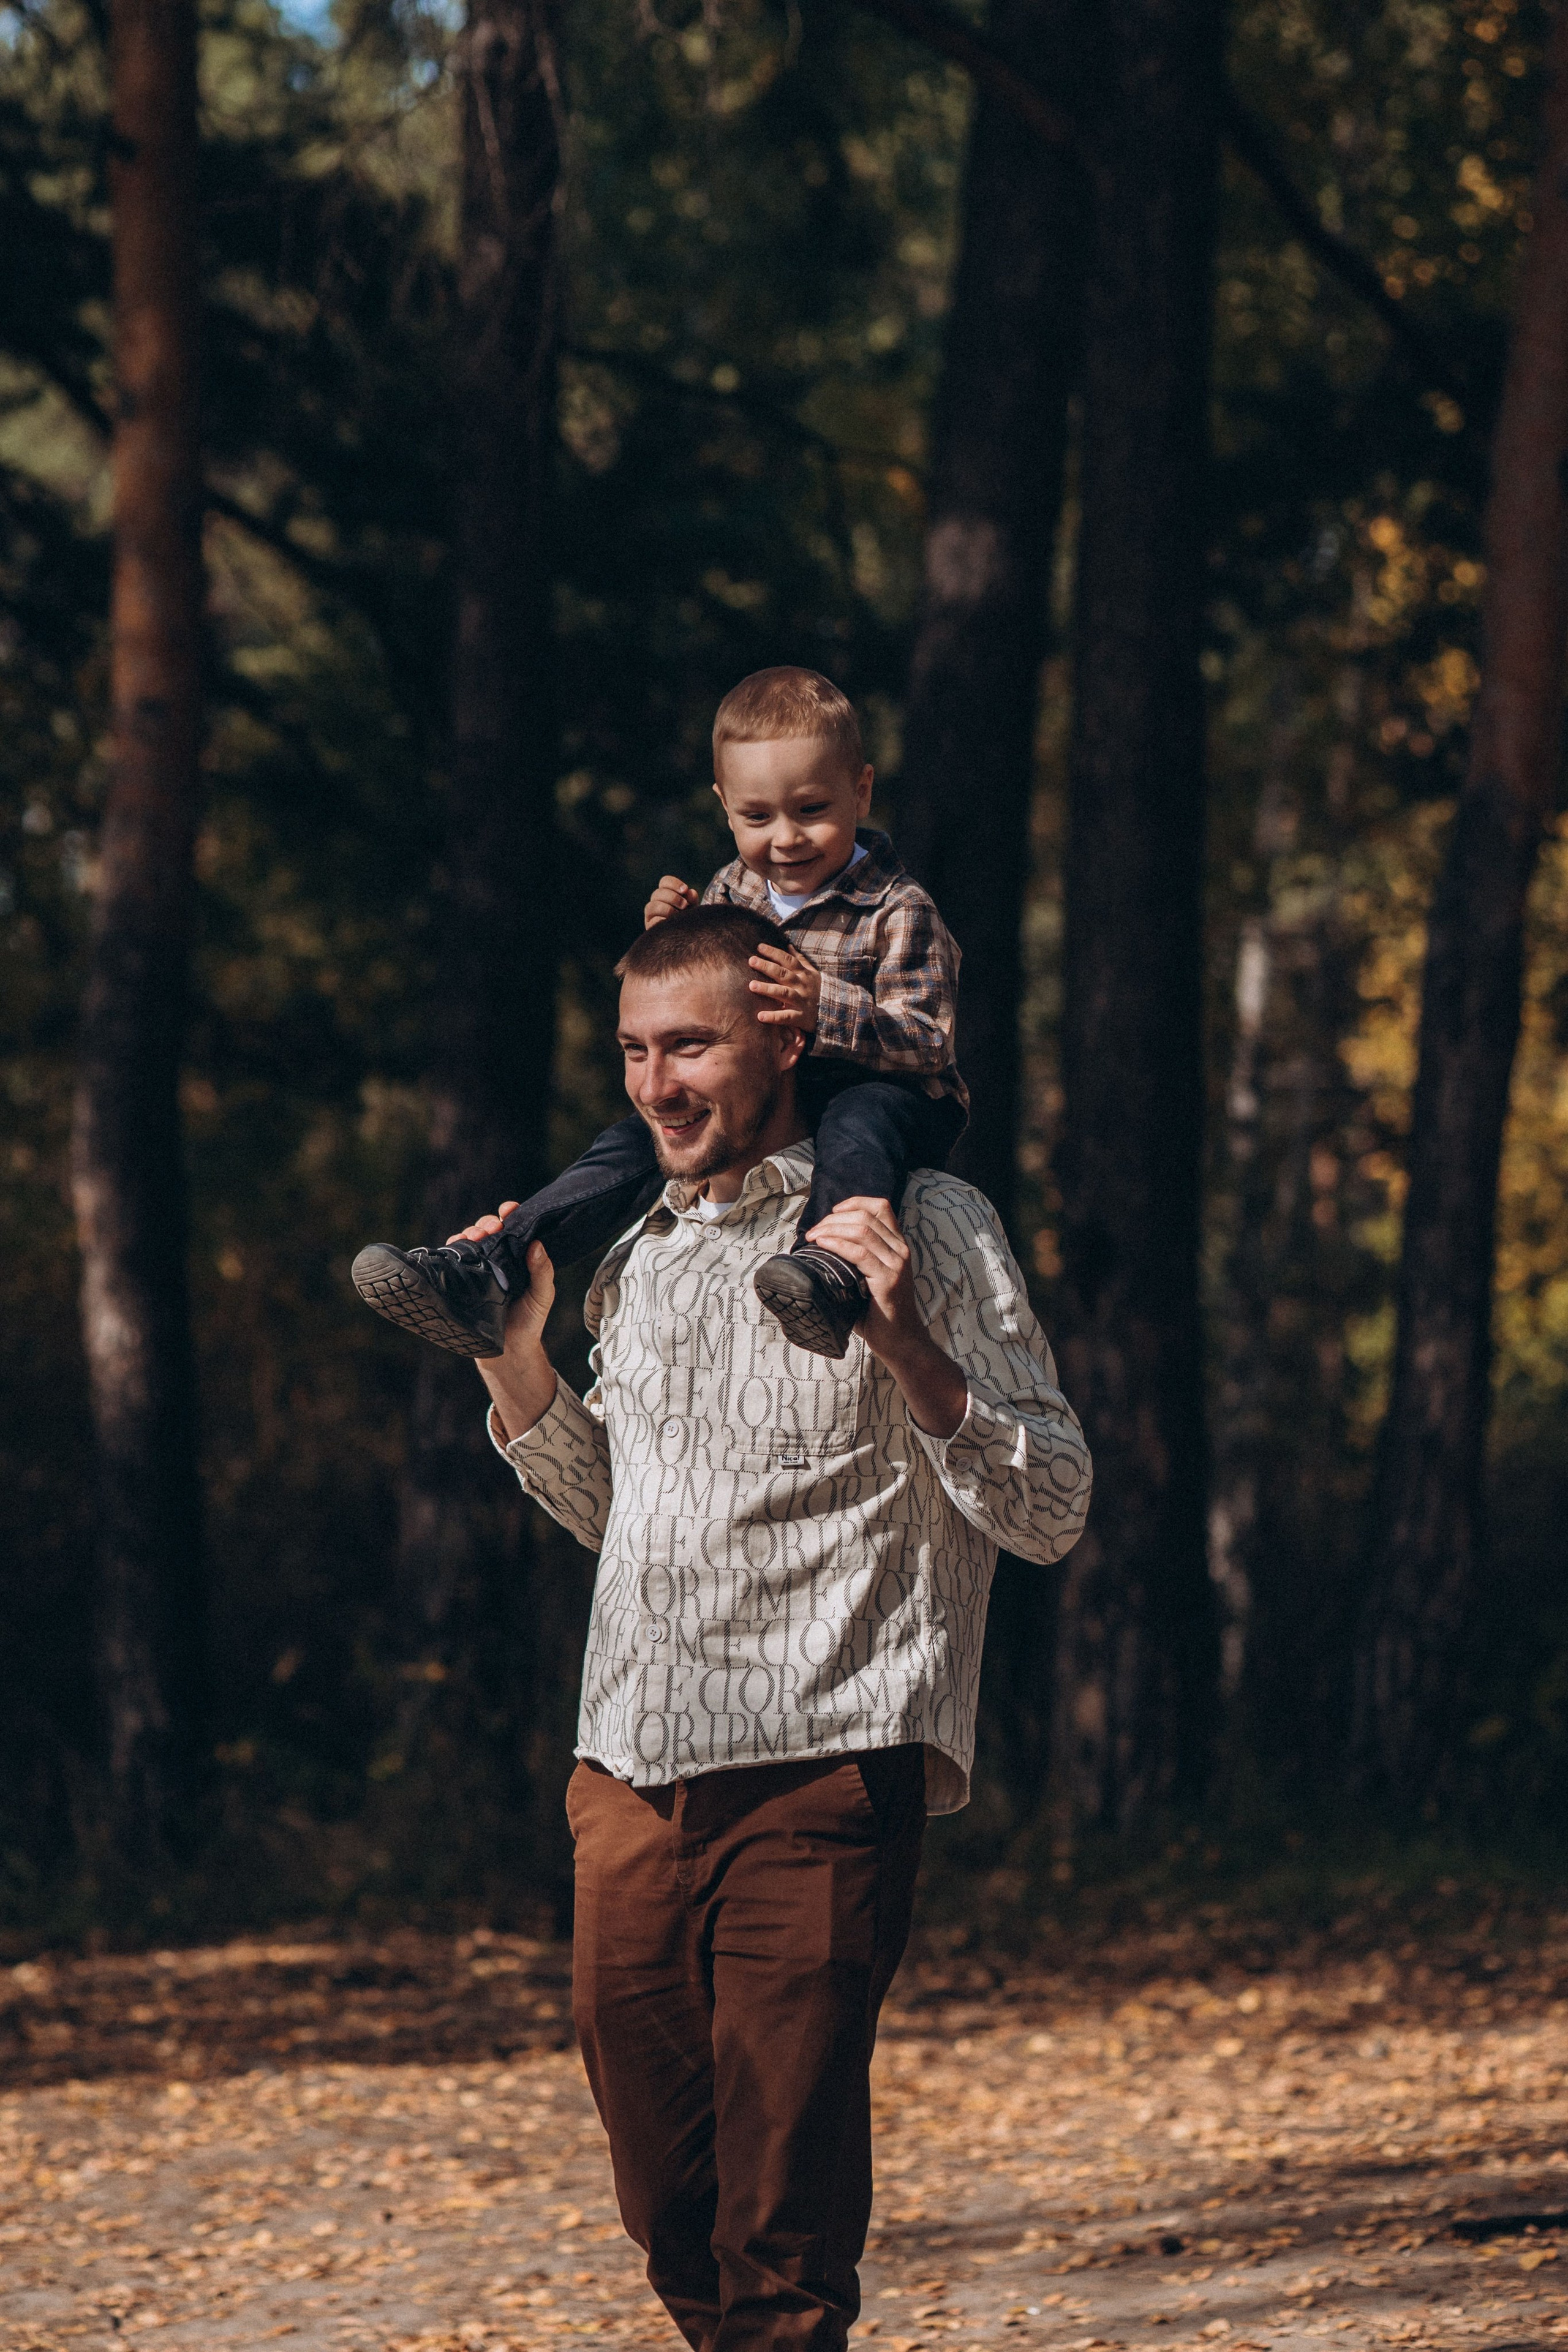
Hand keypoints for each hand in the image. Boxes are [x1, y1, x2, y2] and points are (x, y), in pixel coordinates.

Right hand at [451, 1221, 557, 1438]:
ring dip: (470, 1232)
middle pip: (489, 1230)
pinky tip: (454, 1244)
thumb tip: (537, 1244)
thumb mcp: (543, 1296)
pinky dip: (453, 1247)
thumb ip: (543, 1271)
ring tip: (473, 1236)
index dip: (510, 1215)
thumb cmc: (530, 1322)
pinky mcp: (463, 1281)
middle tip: (490, 1228)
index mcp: (519, 1258)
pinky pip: (454, 1259)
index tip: (509, 1209)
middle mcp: (498, 1259)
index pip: (514, 1229)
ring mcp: (479, 1269)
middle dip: (487, 1223)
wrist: (508, 1351)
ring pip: (470, 1240)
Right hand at [645, 875, 698, 927]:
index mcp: (665, 894)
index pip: (664, 882)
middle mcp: (656, 902)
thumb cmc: (688, 920)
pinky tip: (672, 923)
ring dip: (667, 909)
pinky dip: (662, 920)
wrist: (686, 937)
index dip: (674, 883)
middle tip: (685, 905)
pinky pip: (653, 921)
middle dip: (673, 897)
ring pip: (652, 906)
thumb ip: (692, 899)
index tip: (685, 890)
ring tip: (678, 915)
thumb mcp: (693, 908)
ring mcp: (651, 915)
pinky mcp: (650, 927)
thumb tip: (690, 892)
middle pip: (658, 893)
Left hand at [749, 942, 821, 1029]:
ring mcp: (801, 1001)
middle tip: (751, 961)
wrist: (836, 1011)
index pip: (788, 960)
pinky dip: (773, 1017)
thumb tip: (789, 946)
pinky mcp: (801, 1017)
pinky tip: (760, 1016)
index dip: (774, 953)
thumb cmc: (818, 990)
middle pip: (783, 973)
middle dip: (767, 966)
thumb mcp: (812, 973)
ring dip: (767, 989)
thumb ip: (800, 960)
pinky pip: (786, 1016)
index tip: (759, 947)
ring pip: (783, 993)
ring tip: (751, 985)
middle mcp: (802, 985)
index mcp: (803, 974)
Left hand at [803, 1196, 966, 1439]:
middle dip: (834, 1218)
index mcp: (897, 1245)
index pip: (881, 1206)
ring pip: (862, 1229)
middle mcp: (901, 1250)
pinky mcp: (889, 1280)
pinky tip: (822, 1245)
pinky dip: (837, 1244)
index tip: (832, 1213)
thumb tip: (819, 1246)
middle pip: (866, 1215)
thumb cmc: (878, 1312)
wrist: (901, 1342)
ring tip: (813, 1237)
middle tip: (813, 1232)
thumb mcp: (869, 1277)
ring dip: (831, 1229)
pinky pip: (860, 1253)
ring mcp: (897, 1264)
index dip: (854, 1202)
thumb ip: (855, 1259)